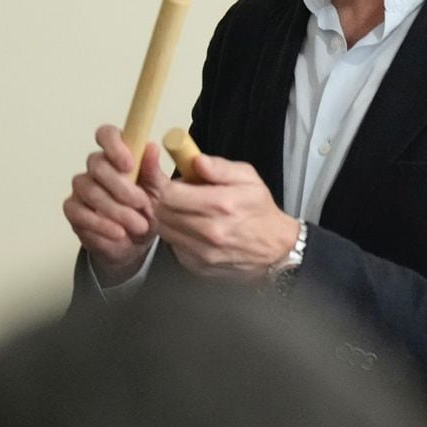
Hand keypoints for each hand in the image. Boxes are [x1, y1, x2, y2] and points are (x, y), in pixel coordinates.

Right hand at [62, 125, 163, 284]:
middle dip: (121, 187)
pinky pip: (80, 214)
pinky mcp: (73, 211)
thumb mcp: (159, 192)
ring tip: (139, 225)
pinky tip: (119, 233)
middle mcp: (95, 169)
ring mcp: (81, 189)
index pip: (106, 134)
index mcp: (117, 156)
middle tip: (142, 204)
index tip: (129, 164)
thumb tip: (151, 148)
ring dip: (117, 210)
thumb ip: (153, 171)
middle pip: (97, 165)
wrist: (137, 242)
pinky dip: (102, 225)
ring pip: (90, 191)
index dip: (114, 145)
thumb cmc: (145, 210)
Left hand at [150, 153, 297, 279]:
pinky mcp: (196, 266)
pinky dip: (173, 232)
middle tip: (166, 188)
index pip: (169, 193)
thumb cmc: (259, 209)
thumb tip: (196, 160)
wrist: (275, 248)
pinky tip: (186, 225)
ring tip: (179, 205)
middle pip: (160, 211)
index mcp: (221, 204)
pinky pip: (171, 245)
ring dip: (163, 214)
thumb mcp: (248, 177)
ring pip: (162, 229)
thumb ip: (219, 167)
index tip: (150, 170)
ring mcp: (202, 252)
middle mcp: (209, 231)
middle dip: (157, 196)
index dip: (154, 180)